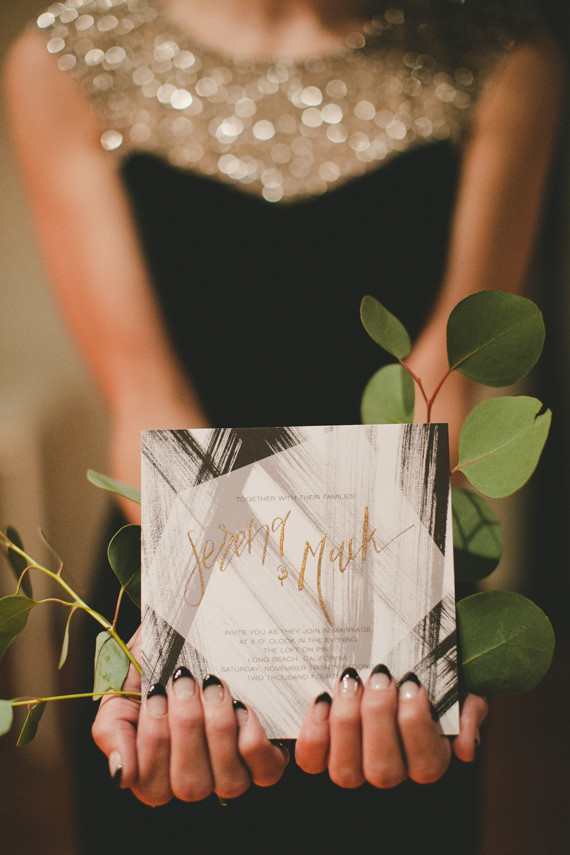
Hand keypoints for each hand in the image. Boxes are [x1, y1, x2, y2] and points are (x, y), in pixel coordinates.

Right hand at [91, 629, 288, 804]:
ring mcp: (233, 770)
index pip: (154, 787)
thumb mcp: (124, 689)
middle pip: (191, 785)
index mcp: (157, 771)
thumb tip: (119, 776)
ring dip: (218, 728)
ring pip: (229, 781)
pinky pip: (265, 770)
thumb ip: (112, 730)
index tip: (156, 691)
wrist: (193, 621)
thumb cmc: (157, 660)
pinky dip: (252, 738)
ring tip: (212, 685)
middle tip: (184, 681)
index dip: (155, 742)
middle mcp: (196, 777)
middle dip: (187, 727)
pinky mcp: (266, 755)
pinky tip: (241, 704)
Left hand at [295, 666, 486, 787]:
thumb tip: (465, 749)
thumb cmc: (427, 670)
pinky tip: (322, 699)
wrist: (391, 653)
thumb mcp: (458, 683)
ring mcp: (354, 765)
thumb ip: (468, 710)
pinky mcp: (322, 752)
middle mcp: (392, 770)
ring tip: (351, 682)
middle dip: (379, 718)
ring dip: (347, 724)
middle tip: (381, 675)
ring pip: (347, 771)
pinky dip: (314, 732)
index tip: (413, 683)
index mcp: (428, 759)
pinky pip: (312, 760)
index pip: (425, 764)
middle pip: (383, 771)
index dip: (416, 725)